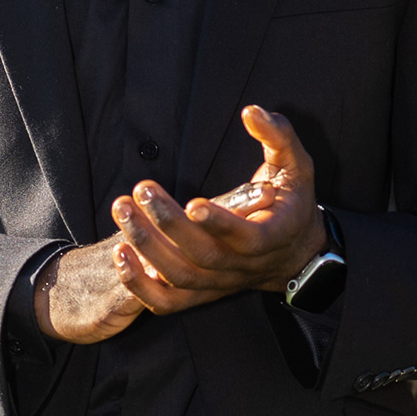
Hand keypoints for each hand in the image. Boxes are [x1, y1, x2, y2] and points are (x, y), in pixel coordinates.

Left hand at [32, 106, 325, 345]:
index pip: (247, 237)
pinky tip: (120, 252)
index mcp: (272, 235)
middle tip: (141, 190)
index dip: (220, 222)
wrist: (293, 251)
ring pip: (181, 277)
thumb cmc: (291, 200)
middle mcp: (244, 265)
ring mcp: (221, 283)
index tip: (192, 202)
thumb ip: (278, 135)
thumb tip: (252, 112)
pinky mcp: (202, 293)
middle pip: (204, 256)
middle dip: (168, 224)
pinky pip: (167, 303)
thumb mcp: (296, 164)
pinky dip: (140, 285)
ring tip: (123, 210)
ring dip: (147, 248)